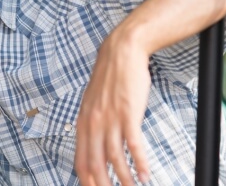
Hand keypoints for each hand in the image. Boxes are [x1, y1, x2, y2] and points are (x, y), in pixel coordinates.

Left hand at [75, 30, 151, 185]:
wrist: (120, 53)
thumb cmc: (109, 79)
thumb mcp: (92, 104)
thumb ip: (92, 125)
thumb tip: (95, 145)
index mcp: (82, 123)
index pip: (81, 160)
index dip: (86, 180)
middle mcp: (93, 124)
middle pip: (95, 164)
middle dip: (103, 185)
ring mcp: (110, 119)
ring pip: (115, 158)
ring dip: (124, 179)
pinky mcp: (128, 113)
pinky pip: (133, 144)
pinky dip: (139, 162)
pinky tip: (144, 174)